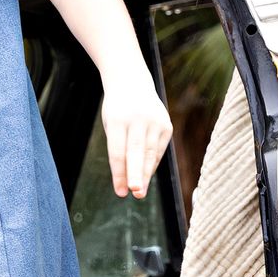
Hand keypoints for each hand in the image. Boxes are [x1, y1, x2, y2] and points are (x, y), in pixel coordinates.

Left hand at [100, 79, 172, 198]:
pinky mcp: (167, 125)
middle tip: (135, 193)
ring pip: (151, 154)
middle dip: (136, 175)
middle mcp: (139, 120)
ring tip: (139, 192)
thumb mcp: (111, 124)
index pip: (118, 151)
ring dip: (145, 174)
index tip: (120, 192)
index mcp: (118, 119)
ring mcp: (155, 122)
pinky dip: (152, 163)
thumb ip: (118, 148)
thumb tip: (128, 179)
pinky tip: (146, 175)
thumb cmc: (116, 110)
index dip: (119, 173)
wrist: (131, 83)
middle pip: (137, 152)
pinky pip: (158, 149)